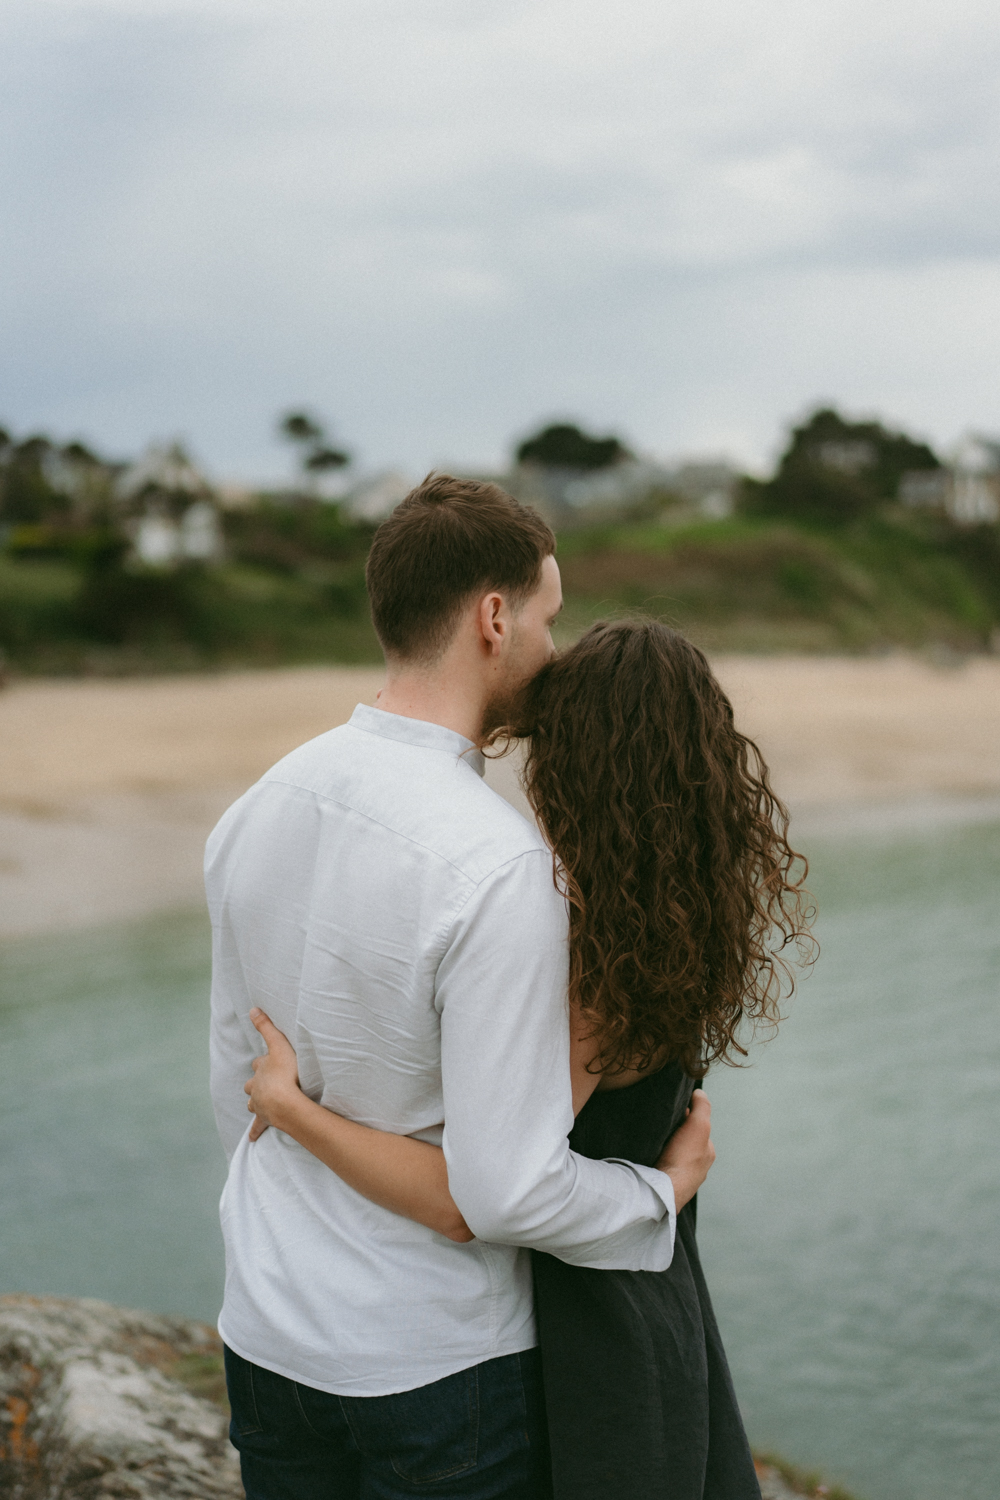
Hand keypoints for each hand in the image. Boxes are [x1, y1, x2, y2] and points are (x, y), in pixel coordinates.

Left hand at [244, 1008, 301, 1141]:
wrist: (285, 1102)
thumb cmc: (286, 1073)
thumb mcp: (279, 1045)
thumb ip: (267, 1027)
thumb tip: (252, 1009)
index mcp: (260, 1070)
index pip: (259, 1063)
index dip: (264, 1062)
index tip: (269, 1061)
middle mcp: (256, 1087)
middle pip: (252, 1084)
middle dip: (257, 1083)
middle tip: (266, 1083)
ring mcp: (260, 1104)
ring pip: (253, 1102)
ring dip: (256, 1101)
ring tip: (262, 1102)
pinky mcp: (265, 1119)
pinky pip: (258, 1127)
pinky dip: (255, 1131)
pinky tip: (252, 1138)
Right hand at [655, 1090, 715, 1211]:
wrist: (664, 1189)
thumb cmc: (683, 1158)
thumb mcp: (699, 1125)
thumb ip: (702, 1107)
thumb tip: (699, 1093)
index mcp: (707, 1153)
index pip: (698, 1127)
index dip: (686, 1115)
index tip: (672, 1109)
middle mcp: (698, 1167)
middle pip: (685, 1140)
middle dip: (675, 1132)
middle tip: (660, 1123)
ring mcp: (682, 1178)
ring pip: (672, 1154)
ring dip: (664, 1146)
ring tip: (652, 1138)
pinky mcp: (666, 1185)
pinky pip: (662, 1165)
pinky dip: (656, 1158)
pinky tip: (648, 1154)